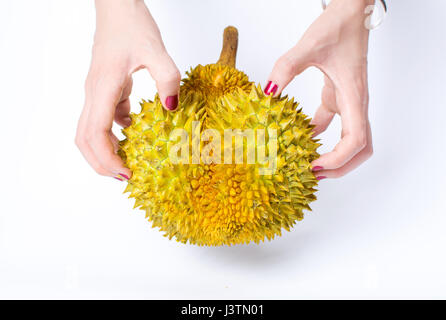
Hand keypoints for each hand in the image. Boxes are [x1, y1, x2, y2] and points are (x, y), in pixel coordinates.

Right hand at [76, 0, 180, 179]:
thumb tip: (171, 110)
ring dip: (107, 150)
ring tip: (131, 162)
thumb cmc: (131, 24)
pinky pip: (107, 117)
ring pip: (92, 131)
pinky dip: (118, 131)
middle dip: (102, 163)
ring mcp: (98, 92)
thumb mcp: (156, 51)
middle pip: (85, 139)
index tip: (127, 172)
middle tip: (126, 176)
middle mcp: (95, 93)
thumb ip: (167, 79)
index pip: (94, 134)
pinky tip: (137, 132)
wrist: (117, 7)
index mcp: (103, 88)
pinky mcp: (107, 88)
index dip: (107, 159)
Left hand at [264, 0, 373, 178]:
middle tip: (315, 175)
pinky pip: (333, 124)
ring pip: (351, 140)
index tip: (315, 166)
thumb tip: (267, 93)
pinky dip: (319, 135)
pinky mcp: (339, 95)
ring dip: (334, 156)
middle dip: (341, 167)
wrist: (353, 12)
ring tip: (309, 164)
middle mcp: (356, 103)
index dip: (338, 160)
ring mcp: (348, 101)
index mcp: (354, 96)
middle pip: (360, 149)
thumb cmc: (340, 26)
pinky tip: (300, 137)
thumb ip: (285, 68)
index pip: (356, 140)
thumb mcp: (308, 47)